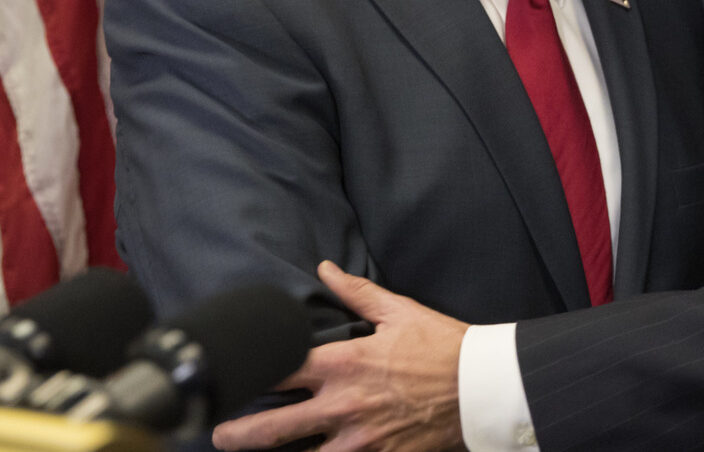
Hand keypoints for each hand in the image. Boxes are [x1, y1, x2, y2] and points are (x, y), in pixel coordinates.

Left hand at [212, 260, 469, 450]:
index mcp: (346, 363)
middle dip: (236, 435)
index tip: (229, 376)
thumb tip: (324, 268)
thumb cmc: (444, 346)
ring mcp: (361, 440)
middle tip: (218, 434)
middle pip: (272, 428)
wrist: (484, 386)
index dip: (248, 374)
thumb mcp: (400, 312)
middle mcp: (344, 404)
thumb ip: (356, 293)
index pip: (280, 370)